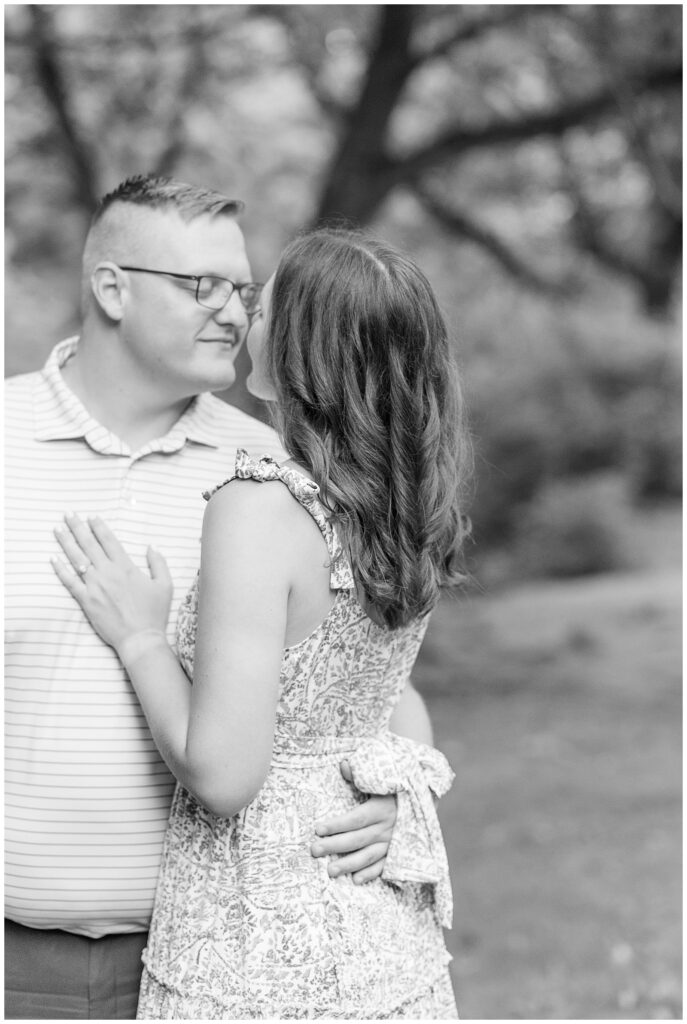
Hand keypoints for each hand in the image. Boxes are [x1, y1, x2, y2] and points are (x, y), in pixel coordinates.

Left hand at [51, 513, 172, 650]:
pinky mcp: (86, 600)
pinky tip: (53, 558)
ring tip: (57, 529)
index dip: (99, 527)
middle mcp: (108, 573)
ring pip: (77, 559)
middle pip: (89, 545)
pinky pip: (69, 581)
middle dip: (78, 527)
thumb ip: (158, 563)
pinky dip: (60, 569)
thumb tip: (151, 547)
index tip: (91, 517)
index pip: (109, 541)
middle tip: (69, 514)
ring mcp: (94, 586)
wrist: (140, 638)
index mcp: (126, 567)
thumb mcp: (165, 585)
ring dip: (66, 542)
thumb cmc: (154, 613)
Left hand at [310, 760, 396, 883]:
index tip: (318, 829)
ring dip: (349, 864)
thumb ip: (361, 775)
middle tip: (315, 850)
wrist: (426, 799)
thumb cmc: (397, 789)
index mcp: (382, 808)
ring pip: (368, 856)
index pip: (356, 819)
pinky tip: (356, 880)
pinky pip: (384, 866)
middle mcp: (387, 828)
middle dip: (335, 845)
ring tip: (330, 871)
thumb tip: (344, 765)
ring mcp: (394, 843)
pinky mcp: (399, 853)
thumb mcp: (382, 780)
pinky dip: (371, 874)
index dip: (337, 824)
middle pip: (357, 839)